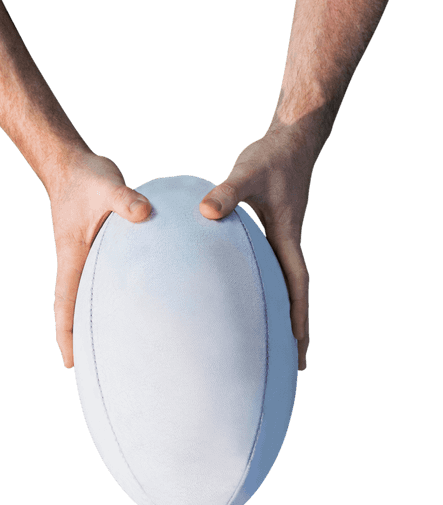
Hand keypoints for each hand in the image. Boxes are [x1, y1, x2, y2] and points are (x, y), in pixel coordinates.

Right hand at [47, 151, 151, 368]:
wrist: (73, 163)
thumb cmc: (86, 177)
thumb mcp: (106, 184)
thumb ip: (125, 199)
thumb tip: (144, 212)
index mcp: (73, 255)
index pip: (66, 302)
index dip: (66, 333)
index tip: (71, 363)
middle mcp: (78, 260)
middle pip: (78, 307)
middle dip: (85, 338)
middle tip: (100, 370)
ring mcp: (88, 254)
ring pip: (92, 293)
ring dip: (100, 317)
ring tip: (122, 346)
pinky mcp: (100, 244)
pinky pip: (106, 276)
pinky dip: (115, 293)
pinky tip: (136, 302)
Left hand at [200, 131, 313, 370]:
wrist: (291, 139)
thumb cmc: (271, 157)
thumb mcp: (247, 174)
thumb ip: (226, 193)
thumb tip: (206, 212)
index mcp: (287, 237)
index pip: (297, 285)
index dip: (298, 318)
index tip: (300, 350)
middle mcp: (287, 241)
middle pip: (294, 293)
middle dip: (294, 328)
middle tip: (292, 365)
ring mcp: (281, 234)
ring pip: (283, 280)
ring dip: (282, 309)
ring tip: (271, 341)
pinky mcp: (272, 225)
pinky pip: (271, 263)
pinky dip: (267, 283)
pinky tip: (250, 291)